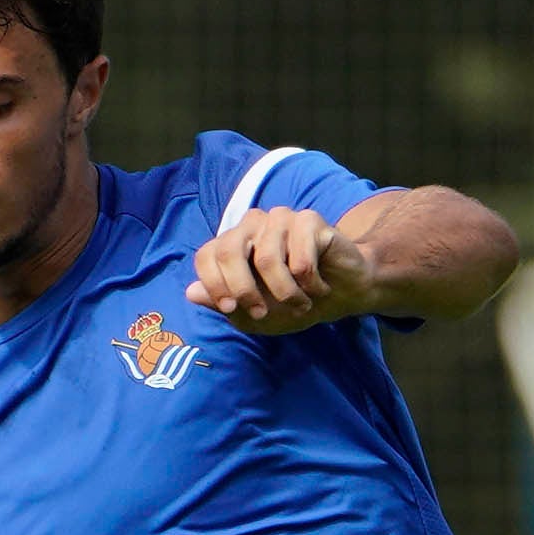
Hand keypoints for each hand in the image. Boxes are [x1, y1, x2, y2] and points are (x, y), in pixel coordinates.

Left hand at [185, 208, 374, 336]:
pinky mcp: (309, 220)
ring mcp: (280, 218)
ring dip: (286, 294)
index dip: (215, 285)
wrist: (341, 294)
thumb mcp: (253, 316)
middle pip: (229, 250)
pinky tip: (318, 287)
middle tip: (263, 313)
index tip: (232, 309)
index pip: (206, 256)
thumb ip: (223, 304)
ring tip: (300, 304)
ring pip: (267, 259)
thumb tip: (191, 293)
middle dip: (244, 290)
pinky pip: (301, 259)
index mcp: (233, 244)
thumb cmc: (293, 302)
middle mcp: (252, 225)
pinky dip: (310, 284)